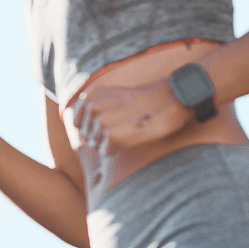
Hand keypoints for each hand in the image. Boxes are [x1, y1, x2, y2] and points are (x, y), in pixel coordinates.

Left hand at [66, 81, 194, 154]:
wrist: (170, 100)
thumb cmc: (145, 102)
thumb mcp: (113, 97)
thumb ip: (95, 110)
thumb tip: (84, 133)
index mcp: (90, 95)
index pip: (79, 124)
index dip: (95, 128)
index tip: (115, 122)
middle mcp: (91, 107)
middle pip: (88, 136)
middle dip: (103, 136)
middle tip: (126, 125)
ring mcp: (100, 122)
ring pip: (96, 145)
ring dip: (112, 142)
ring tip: (130, 128)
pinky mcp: (111, 136)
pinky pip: (107, 152)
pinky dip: (119, 149)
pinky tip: (132, 136)